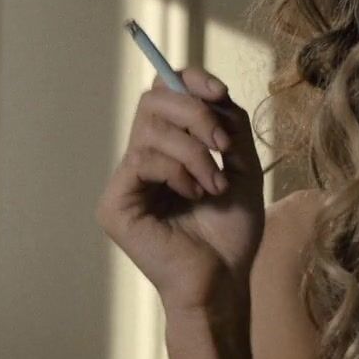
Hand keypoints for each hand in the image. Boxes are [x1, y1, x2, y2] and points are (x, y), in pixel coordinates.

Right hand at [97, 67, 264, 313]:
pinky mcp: (115, 203)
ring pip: (149, 129)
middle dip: (195, 113)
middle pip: (153, 100)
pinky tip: (195, 194)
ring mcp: (126, 180)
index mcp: (170, 146)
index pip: (165, 92)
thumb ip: (229, 124)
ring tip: (215, 184)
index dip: (189, 80)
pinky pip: (142, 160)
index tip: (219, 91)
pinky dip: (177, 171)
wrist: (225, 278)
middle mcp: (143, 158)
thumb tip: (213, 93)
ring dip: (194, 151)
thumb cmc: (232, 230)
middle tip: (222, 143)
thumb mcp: (243, 164)